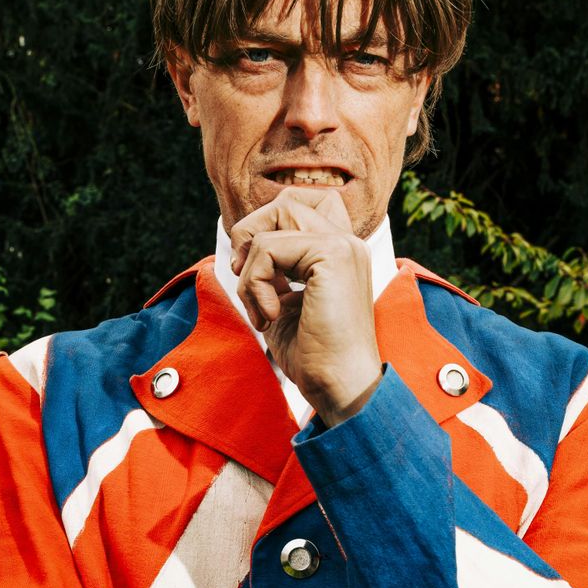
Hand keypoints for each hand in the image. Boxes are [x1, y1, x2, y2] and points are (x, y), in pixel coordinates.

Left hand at [230, 188, 382, 426]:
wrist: (339, 386)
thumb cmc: (313, 355)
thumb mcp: (283, 303)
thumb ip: (271, 271)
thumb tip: (240, 250)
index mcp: (339, 252)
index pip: (300, 205)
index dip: (266, 225)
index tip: (251, 268)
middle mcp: (346, 242)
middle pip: (285, 202)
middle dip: (250, 234)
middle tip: (242, 277)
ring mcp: (343, 245)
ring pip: (273, 224)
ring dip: (250, 269)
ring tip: (262, 309)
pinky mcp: (333, 255)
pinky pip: (267, 249)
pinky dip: (255, 284)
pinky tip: (271, 316)